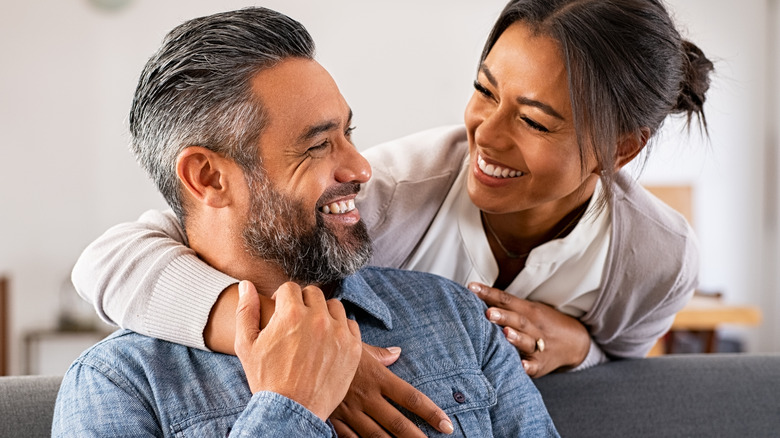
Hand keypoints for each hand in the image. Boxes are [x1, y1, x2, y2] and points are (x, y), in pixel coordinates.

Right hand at [234, 280, 361, 420]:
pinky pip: (350, 325)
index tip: (281, 311)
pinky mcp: (353, 347)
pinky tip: (328, 341)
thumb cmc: (266, 379)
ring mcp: (338, 333)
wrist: (291, 411)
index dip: (282, 298)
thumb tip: (246, 285)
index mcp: (291, 314)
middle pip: (313, 293)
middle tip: (297, 321)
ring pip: (334, 306)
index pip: (290, 288)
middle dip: (303, 303)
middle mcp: (317, 319)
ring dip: (324, 313)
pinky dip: (340, 329)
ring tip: (313, 330)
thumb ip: (246, 310)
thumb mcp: (246, 344)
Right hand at [330, 344, 454, 436]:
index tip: (446, 424)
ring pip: (377, 436)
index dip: (431, 412)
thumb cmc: (330, 348)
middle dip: (417, 437)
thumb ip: (379, 353)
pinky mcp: (334, 420)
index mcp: (377, 377)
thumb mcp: (356, 346)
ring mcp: (350, 412)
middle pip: (397, 422)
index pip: (410, 397)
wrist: (298, 358)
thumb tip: (398, 352)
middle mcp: (367, 397)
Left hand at [468, 282, 590, 377]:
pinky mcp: (541, 364)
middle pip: (518, 319)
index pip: (506, 299)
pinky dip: (529, 366)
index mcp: (528, 310)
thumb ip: (504, 305)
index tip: (472, 288)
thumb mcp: (527, 310)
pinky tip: (521, 366)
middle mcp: (534, 326)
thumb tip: (473, 293)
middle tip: (488, 313)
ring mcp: (539, 345)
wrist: (574, 342)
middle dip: (503, 316)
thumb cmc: (540, 323)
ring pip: (528, 341)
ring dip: (516, 338)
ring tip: (505, 334)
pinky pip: (535, 365)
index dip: (489, 293)